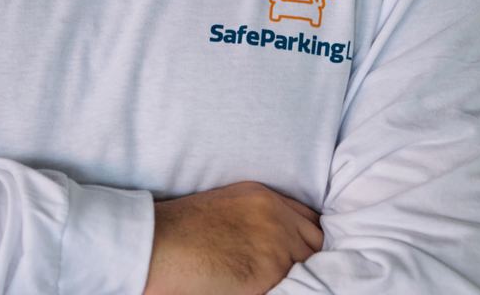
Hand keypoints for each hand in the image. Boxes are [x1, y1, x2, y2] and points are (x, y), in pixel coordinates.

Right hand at [143, 181, 322, 294]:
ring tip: (279, 286)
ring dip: (303, 280)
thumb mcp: (224, 210)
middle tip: (298, 277)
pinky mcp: (273, 269)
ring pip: (313, 268)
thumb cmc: (183, 232)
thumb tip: (276, 248)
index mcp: (261, 195)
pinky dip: (291, 292)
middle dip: (312, 261)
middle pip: (317, 242)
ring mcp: (277, 240)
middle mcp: (275, 213)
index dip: (310, 239)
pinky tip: (267, 290)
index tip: (307, 256)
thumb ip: (256, 220)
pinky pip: (299, 287)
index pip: (310, 217)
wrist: (162, 244)